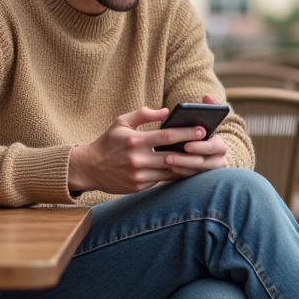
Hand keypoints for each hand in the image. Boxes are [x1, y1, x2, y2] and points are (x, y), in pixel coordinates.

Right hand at [68, 106, 211, 194]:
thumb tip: (166, 111)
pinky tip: (186, 169)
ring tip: (202, 158)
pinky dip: (174, 174)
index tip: (202, 130)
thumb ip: (143, 114)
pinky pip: (162, 180)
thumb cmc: (108, 142)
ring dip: (187, 165)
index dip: (186, 133)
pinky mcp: (138, 186)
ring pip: (170, 171)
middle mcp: (137, 159)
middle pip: (172, 156)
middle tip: (208, 145)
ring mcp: (138, 175)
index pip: (166, 136)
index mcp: (134, 141)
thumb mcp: (121, 122)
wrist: (89, 168)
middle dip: (192, 151)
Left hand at [162, 94, 228, 177]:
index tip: (185, 145)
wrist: (203, 151)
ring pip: (195, 172)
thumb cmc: (200, 131)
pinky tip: (167, 169)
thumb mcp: (205, 119)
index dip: (200, 147)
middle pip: (204, 163)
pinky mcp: (200, 178)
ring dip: (180, 167)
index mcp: (220, 144)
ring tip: (165, 162)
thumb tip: (207, 97)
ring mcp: (210, 172)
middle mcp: (219, 160)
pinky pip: (190, 178)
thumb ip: (208, 108)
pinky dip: (179, 174)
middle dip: (186, 160)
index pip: (213, 147)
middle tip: (168, 156)